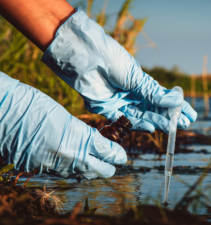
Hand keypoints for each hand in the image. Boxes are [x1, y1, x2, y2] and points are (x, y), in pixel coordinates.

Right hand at [0, 72, 126, 178]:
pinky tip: (74, 162)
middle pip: (100, 171)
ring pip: (83, 175)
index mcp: (80, 138)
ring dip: (92, 170)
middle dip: (109, 166)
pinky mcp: (41, 169)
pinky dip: (74, 170)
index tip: (122, 156)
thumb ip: (82, 133)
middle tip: (112, 160)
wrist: (2, 113)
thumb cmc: (34, 105)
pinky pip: (64, 174)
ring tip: (96, 161)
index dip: (118, 155)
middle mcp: (70, 157)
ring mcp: (55, 166)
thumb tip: (94, 143)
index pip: (108, 153)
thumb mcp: (65, 117)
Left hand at [42, 9, 196, 132]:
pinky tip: (152, 128)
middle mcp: (132, 94)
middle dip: (170, 117)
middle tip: (185, 124)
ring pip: (143, 116)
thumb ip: (154, 92)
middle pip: (154, 110)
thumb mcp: (136, 77)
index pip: (163, 98)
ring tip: (172, 127)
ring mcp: (121, 103)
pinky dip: (139, 125)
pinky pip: (126, 121)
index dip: (177, 107)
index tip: (190, 114)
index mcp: (140, 83)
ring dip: (158, 122)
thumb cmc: (112, 60)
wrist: (87, 58)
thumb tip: (178, 100)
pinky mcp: (108, 110)